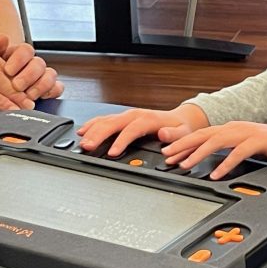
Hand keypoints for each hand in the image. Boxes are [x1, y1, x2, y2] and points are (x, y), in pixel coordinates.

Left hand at [0, 35, 62, 102]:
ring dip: (40, 85)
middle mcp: (33, 63)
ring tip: (28, 96)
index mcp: (20, 54)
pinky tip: (40, 97)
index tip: (8, 70)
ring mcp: (43, 76)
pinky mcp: (49, 89)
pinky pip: (57, 88)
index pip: (26, 50)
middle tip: (17, 86)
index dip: (19, 59)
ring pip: (50, 75)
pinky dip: (51, 92)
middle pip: (39, 63)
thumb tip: (3, 38)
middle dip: (28, 76)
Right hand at [78, 104, 209, 156]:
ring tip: (82, 141)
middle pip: (114, 123)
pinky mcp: (123, 118)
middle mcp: (136, 115)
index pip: (132, 129)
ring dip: (93, 129)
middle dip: (99, 134)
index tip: (112, 152)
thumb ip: (174, 135)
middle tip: (88, 146)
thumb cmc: (181, 128)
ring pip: (107, 120)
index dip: (121, 140)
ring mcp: (128, 115)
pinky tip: (83, 131)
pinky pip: (105, 119)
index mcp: (150, 119)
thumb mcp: (184, 133)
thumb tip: (164, 134)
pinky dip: (93, 124)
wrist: (181, 119)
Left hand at [162, 121, 266, 179]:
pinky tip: (216, 174)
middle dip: (183, 145)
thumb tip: (212, 164)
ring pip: (217, 141)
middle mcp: (237, 128)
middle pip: (204, 135)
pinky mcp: (260, 141)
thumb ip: (230, 152)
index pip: (202, 135)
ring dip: (199, 153)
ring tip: (185, 165)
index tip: (168, 153)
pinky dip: (225, 163)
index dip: (183, 143)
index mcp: (233, 129)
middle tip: (168, 156)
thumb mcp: (247, 149)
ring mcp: (248, 133)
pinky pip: (239, 152)